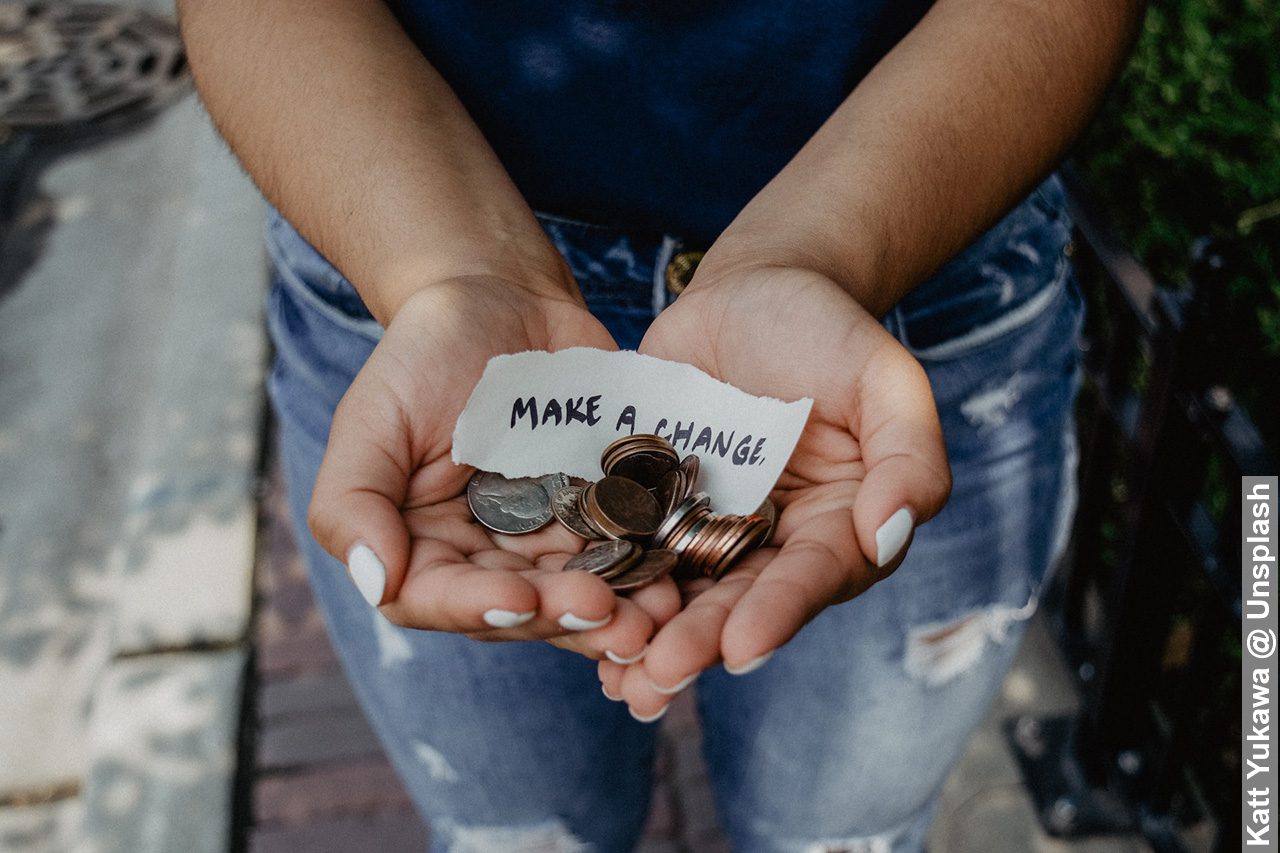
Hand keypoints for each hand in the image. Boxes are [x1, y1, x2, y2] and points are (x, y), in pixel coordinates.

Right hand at [307, 277, 680, 659]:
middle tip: (611, 615)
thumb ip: (352, 502)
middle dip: (565, 617)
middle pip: (521, 609)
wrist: (502, 298)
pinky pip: (628, 551)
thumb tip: (376, 582)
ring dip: (620, 612)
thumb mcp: (372, 418)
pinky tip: (680, 578)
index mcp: (422, 546)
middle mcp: (485, 557)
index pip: (438, 599)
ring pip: (581, 593)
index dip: (479, 608)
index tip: (522, 600)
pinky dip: (651, 568)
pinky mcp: (602, 513)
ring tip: (657, 615)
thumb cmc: (423, 354)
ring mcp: (549, 539)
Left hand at [600, 265, 950, 717]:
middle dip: (700, 642)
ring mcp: (708, 527)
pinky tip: (574, 619)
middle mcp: (773, 543)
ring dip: (649, 637)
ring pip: (680, 592)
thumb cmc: (829, 330)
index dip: (779, 613)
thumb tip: (889, 534)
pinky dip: (607, 585)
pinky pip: (630, 550)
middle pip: (739, 601)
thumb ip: (908, 455)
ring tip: (617, 678)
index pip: (812, 577)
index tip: (742, 647)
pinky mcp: (653, 505)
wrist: (752, 290)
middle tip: (659, 676)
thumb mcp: (884, 379)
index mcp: (838, 526)